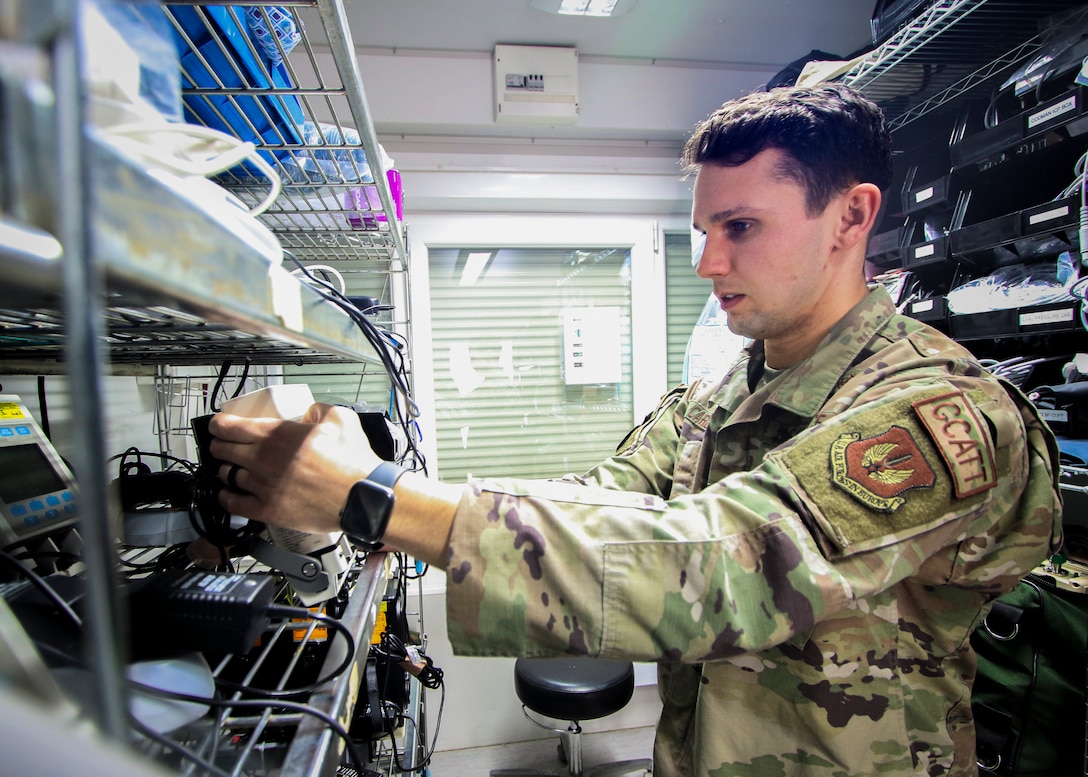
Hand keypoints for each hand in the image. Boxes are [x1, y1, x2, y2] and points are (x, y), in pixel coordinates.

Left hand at [208, 403, 380, 533]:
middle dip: (219, 445)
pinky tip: (228, 493)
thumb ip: (318, 409)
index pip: (230, 426)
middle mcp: (264, 460)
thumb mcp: (340, 418)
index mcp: (277, 435)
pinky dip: (226, 496)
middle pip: (223, 450)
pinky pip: (233, 504)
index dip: (218, 424)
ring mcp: (263, 486)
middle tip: (223, 444)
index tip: (218, 425)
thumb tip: (308, 412)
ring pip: (226, 475)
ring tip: (230, 468)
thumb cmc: (353, 462)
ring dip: (225, 469)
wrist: (362, 497)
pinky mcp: (268, 510)